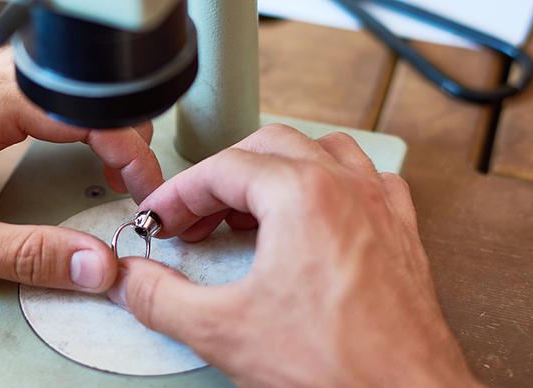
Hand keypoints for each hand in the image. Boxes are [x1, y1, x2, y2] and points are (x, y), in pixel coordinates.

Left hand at [0, 48, 162, 291]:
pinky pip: (44, 98)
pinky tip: (77, 143)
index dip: (127, 150)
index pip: (84, 115)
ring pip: (64, 89)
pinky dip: (74, 120)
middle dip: (121, 131)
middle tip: (134, 178)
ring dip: (98, 121)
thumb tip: (96, 264)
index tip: (143, 187)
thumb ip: (27, 255)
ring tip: (114, 161)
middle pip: (81, 93)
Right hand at [107, 126, 479, 386]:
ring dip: (275, 171)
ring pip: (320, 151)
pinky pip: (364, 180)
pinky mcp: (399, 231)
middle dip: (221, 178)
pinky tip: (316, 213)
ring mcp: (378, 206)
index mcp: (302, 195)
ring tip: (247, 206)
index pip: (222, 169)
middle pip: (267, 148)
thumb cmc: (339, 367)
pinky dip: (330, 184)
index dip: (179, 193)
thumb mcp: (223, 332)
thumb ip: (161, 300)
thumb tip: (132, 281)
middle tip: (195, 217)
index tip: (161, 217)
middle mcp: (346, 188)